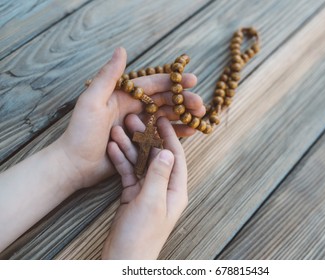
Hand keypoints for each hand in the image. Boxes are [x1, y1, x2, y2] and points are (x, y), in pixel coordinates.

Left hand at [55, 47, 204, 189]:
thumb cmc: (80, 132)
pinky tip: (191, 132)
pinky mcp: (140, 143)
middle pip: (164, 101)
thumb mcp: (91, 101)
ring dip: (184, 116)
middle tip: (201, 104)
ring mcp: (137, 127)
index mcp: (123, 97)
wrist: (74, 164)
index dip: (173, 82)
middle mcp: (132, 109)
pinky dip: (176, 133)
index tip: (192, 80)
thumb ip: (108, 76)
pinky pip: (162, 136)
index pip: (153, 85)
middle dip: (184, 101)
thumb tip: (122, 50)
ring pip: (166, 118)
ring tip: (201, 117)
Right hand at [101, 116, 187, 258]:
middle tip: (133, 119)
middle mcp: (164, 188)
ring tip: (117, 130)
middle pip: (155, 157)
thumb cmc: (141, 235)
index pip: (176, 157)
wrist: (123, 259)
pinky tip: (112, 148)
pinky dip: (120, 161)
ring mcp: (148, 191)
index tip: (161, 118)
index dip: (169, 136)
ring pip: (139, 163)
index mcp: (175, 190)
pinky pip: (128, 173)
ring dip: (129, 147)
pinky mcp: (133, 195)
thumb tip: (168, 151)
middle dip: (144, 138)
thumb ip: (159, 175)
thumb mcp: (151, 202)